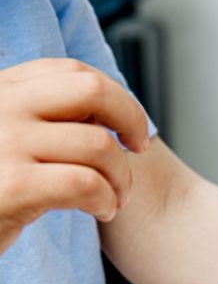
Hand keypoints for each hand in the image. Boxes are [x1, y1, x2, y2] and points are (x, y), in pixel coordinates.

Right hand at [0, 58, 148, 254]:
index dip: (116, 98)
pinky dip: (106, 200)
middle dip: (131, 119)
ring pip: (99, 145)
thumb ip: (44, 120)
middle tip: (138, 150)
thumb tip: (114, 114)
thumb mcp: (8, 141)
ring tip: (113, 198)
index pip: (73, 72)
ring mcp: (3, 143)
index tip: (128, 130)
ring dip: (121, 178)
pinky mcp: (11, 186)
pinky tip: (101, 212)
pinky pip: (87, 184)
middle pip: (92, 91)